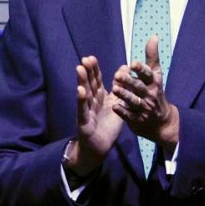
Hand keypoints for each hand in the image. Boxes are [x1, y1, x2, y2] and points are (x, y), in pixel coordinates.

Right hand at [67, 55, 121, 176]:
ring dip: (82, 81)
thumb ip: (120, 87)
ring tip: (79, 69)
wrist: (100, 148)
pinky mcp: (84, 122)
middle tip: (86, 59)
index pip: (96, 81)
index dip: (94, 70)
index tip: (92, 58)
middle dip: (87, 72)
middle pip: (89, 84)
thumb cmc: (107, 127)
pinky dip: (81, 100)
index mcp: (100, 98)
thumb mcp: (117, 105)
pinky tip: (80, 91)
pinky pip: (83, 110)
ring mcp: (86, 111)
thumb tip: (125, 67)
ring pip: (84, 94)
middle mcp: (91, 102)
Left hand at [111, 36, 178, 146]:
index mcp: (154, 82)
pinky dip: (123, 112)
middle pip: (139, 87)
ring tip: (114, 89)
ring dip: (125, 95)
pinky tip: (114, 107)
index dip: (141, 69)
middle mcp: (150, 95)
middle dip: (129, 82)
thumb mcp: (156, 74)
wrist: (161, 121)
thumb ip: (152, 56)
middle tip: (117, 75)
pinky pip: (130, 116)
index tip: (132, 63)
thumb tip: (154, 36)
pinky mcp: (138, 120)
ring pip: (134, 101)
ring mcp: (144, 108)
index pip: (148, 74)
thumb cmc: (155, 92)